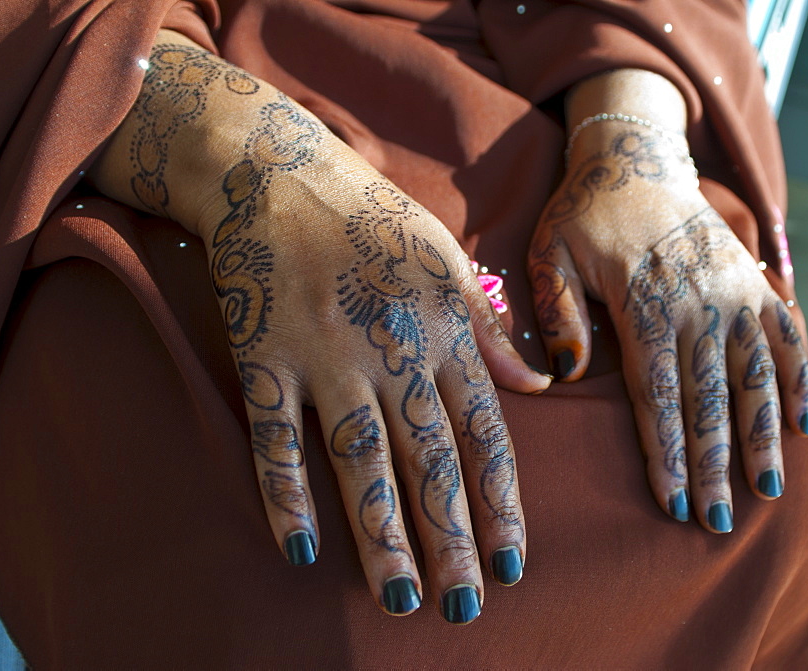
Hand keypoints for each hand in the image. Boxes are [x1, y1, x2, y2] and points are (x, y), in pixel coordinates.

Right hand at [204, 109, 552, 621]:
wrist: (279, 170)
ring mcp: (325, 356)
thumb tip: (543, 382)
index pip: (484, 435)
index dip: (501, 503)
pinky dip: (284, 492)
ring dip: (382, 534)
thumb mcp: (449, 259)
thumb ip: (492, 328)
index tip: (514, 563)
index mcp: (443, 332)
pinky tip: (299, 549)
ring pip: (360, 461)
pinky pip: (275, 435)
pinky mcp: (264, 356)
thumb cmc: (373, 218)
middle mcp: (391, 351)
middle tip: (466, 607)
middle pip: (428, 461)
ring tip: (402, 599)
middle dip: (451, 539)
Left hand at [528, 122, 807, 532]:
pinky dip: (797, 380)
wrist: (638, 158)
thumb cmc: (584, 214)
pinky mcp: (756, 282)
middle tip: (718, 523)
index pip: (657, 397)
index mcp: (644, 305)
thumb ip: (557, 313)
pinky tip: (800, 425)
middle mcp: (698, 304)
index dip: (667, 455)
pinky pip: (786, 337)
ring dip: (762, 436)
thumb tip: (565, 375)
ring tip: (767, 490)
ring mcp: (734, 292)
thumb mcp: (549, 253)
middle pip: (708, 399)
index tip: (675, 504)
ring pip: (755, 377)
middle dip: (713, 465)